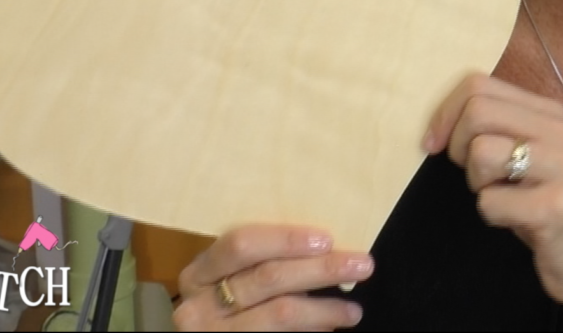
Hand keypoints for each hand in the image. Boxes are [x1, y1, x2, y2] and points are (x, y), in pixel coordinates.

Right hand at [173, 225, 373, 331]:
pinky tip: (329, 329)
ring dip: (324, 309)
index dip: (285, 239)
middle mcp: (199, 306)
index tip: (327, 238)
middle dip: (321, 269)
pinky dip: (309, 332)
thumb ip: (261, 259)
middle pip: (268, 278)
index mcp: (199, 272)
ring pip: (279, 314)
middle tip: (363, 264)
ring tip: (354, 311)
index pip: (242, 244)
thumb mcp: (230, 277)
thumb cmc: (226, 300)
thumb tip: (324, 242)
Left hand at [424, 74, 562, 329]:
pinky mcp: (557, 208)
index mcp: (551, 113)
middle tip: (474, 174)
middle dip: (457, 145)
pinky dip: (491, 214)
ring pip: (481, 152)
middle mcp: (562, 131)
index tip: (434, 142)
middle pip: (478, 111)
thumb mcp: (529, 154)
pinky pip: (490, 201)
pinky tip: (515, 220)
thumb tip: (441, 119)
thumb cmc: (548, 204)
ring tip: (500, 195)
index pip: (480, 84)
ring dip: (476, 182)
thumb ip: (498, 126)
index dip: (446, 112)